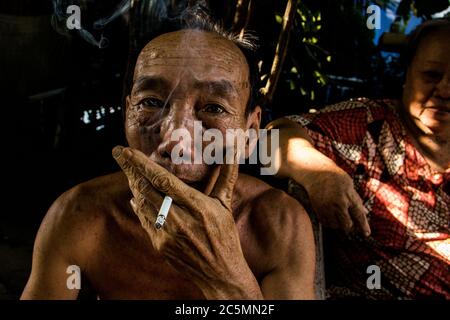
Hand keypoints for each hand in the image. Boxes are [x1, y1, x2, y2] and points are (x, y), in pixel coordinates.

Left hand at [112, 146, 262, 298]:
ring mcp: (167, 234)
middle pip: (147, 189)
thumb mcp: (226, 204)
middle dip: (130, 169)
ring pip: (143, 204)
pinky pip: (145, 220)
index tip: (128, 151)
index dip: (143, 164)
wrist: (220, 273)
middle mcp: (179, 219)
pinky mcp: (160, 245)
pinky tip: (135, 196)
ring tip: (127, 170)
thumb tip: (233, 150)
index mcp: (197, 206)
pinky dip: (138, 206)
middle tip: (119, 153)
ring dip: (133, 185)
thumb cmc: (225, 236)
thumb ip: (226, 176)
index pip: (164, 180)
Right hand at [297, 155, 370, 235]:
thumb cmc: (336, 178)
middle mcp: (338, 203)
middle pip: (347, 225)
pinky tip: (331, 215)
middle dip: (350, 226)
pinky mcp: (318, 210)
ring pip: (336, 225)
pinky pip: (326, 223)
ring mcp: (327, 207)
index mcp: (349, 196)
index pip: (359, 215)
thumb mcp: (350, 186)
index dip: (363, 226)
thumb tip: (364, 213)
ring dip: (339, 224)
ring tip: (339, 216)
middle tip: (351, 225)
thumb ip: (356, 200)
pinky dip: (330, 222)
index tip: (366, 234)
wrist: (317, 173)